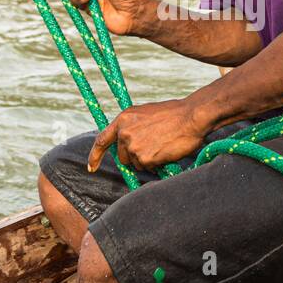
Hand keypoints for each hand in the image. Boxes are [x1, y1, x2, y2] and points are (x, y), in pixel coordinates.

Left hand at [88, 99, 211, 173]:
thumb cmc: (174, 115)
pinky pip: (148, 168)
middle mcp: (124, 132)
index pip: (101, 140)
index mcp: (123, 119)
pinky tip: (166, 150)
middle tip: (153, 147)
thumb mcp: (146, 115)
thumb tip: (128, 145)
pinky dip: (156, 163)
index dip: (94, 156)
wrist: (191, 117)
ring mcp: (133, 146)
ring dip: (147, 160)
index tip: (91, 167)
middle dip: (135, 157)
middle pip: (122, 157)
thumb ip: (133, 127)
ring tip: (162, 145)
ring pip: (137, 164)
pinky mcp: (144, 157)